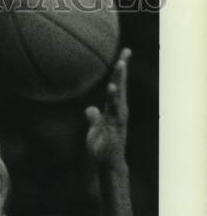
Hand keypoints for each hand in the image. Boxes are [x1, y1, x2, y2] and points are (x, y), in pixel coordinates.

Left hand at [85, 48, 130, 169]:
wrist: (108, 163)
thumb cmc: (103, 147)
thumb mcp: (95, 130)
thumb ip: (94, 118)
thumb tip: (90, 109)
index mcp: (113, 109)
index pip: (117, 87)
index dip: (119, 72)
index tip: (123, 55)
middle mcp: (119, 111)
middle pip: (121, 86)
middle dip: (123, 69)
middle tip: (126, 51)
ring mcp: (119, 118)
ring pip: (120, 95)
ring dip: (120, 79)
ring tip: (120, 64)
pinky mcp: (117, 126)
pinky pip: (115, 109)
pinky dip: (114, 98)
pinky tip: (112, 88)